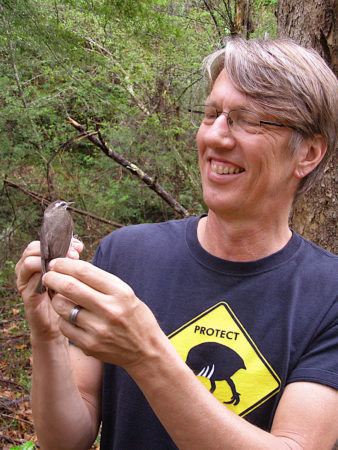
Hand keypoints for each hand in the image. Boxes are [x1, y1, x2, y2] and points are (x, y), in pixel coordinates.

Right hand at [15, 238, 83, 341]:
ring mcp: (25, 283)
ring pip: (28, 263)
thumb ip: (72, 259)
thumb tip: (78, 245)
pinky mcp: (27, 297)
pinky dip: (45, 279)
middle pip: (32, 249)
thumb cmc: (69, 295)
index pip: (42, 242)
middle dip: (54, 249)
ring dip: (48, 262)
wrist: (64, 322)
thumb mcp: (71, 274)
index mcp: (38, 261)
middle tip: (73, 256)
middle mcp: (28, 269)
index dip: (60, 241)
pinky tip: (61, 282)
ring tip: (67, 268)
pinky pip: (31, 283)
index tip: (78, 247)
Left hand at [43, 258, 163, 369]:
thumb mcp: (126, 293)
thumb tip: (72, 269)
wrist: (146, 350)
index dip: (65, 264)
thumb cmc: (135, 317)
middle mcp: (109, 310)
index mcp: (120, 292)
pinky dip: (63, 318)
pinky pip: (64, 327)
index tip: (56, 263)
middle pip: (69, 287)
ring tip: (60, 296)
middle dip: (53, 277)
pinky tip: (70, 316)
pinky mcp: (89, 346)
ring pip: (62, 307)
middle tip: (48, 275)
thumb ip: (101, 282)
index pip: (85, 272)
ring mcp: (98, 329)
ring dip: (56, 298)